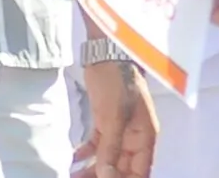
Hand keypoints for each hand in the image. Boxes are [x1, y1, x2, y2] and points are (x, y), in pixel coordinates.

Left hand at [77, 55, 157, 176]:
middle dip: (105, 177)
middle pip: (122, 168)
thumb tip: (107, 175)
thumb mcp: (115, 116)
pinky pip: (97, 144)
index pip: (140, 171)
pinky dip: (86, 153)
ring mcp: (119, 130)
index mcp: (145, 138)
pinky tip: (73, 160)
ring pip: (108, 158)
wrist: (107, 54)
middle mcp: (134, 138)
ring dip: (93, 169)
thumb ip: (112, 147)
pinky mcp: (105, 121)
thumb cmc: (117, 83)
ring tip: (74, 176)